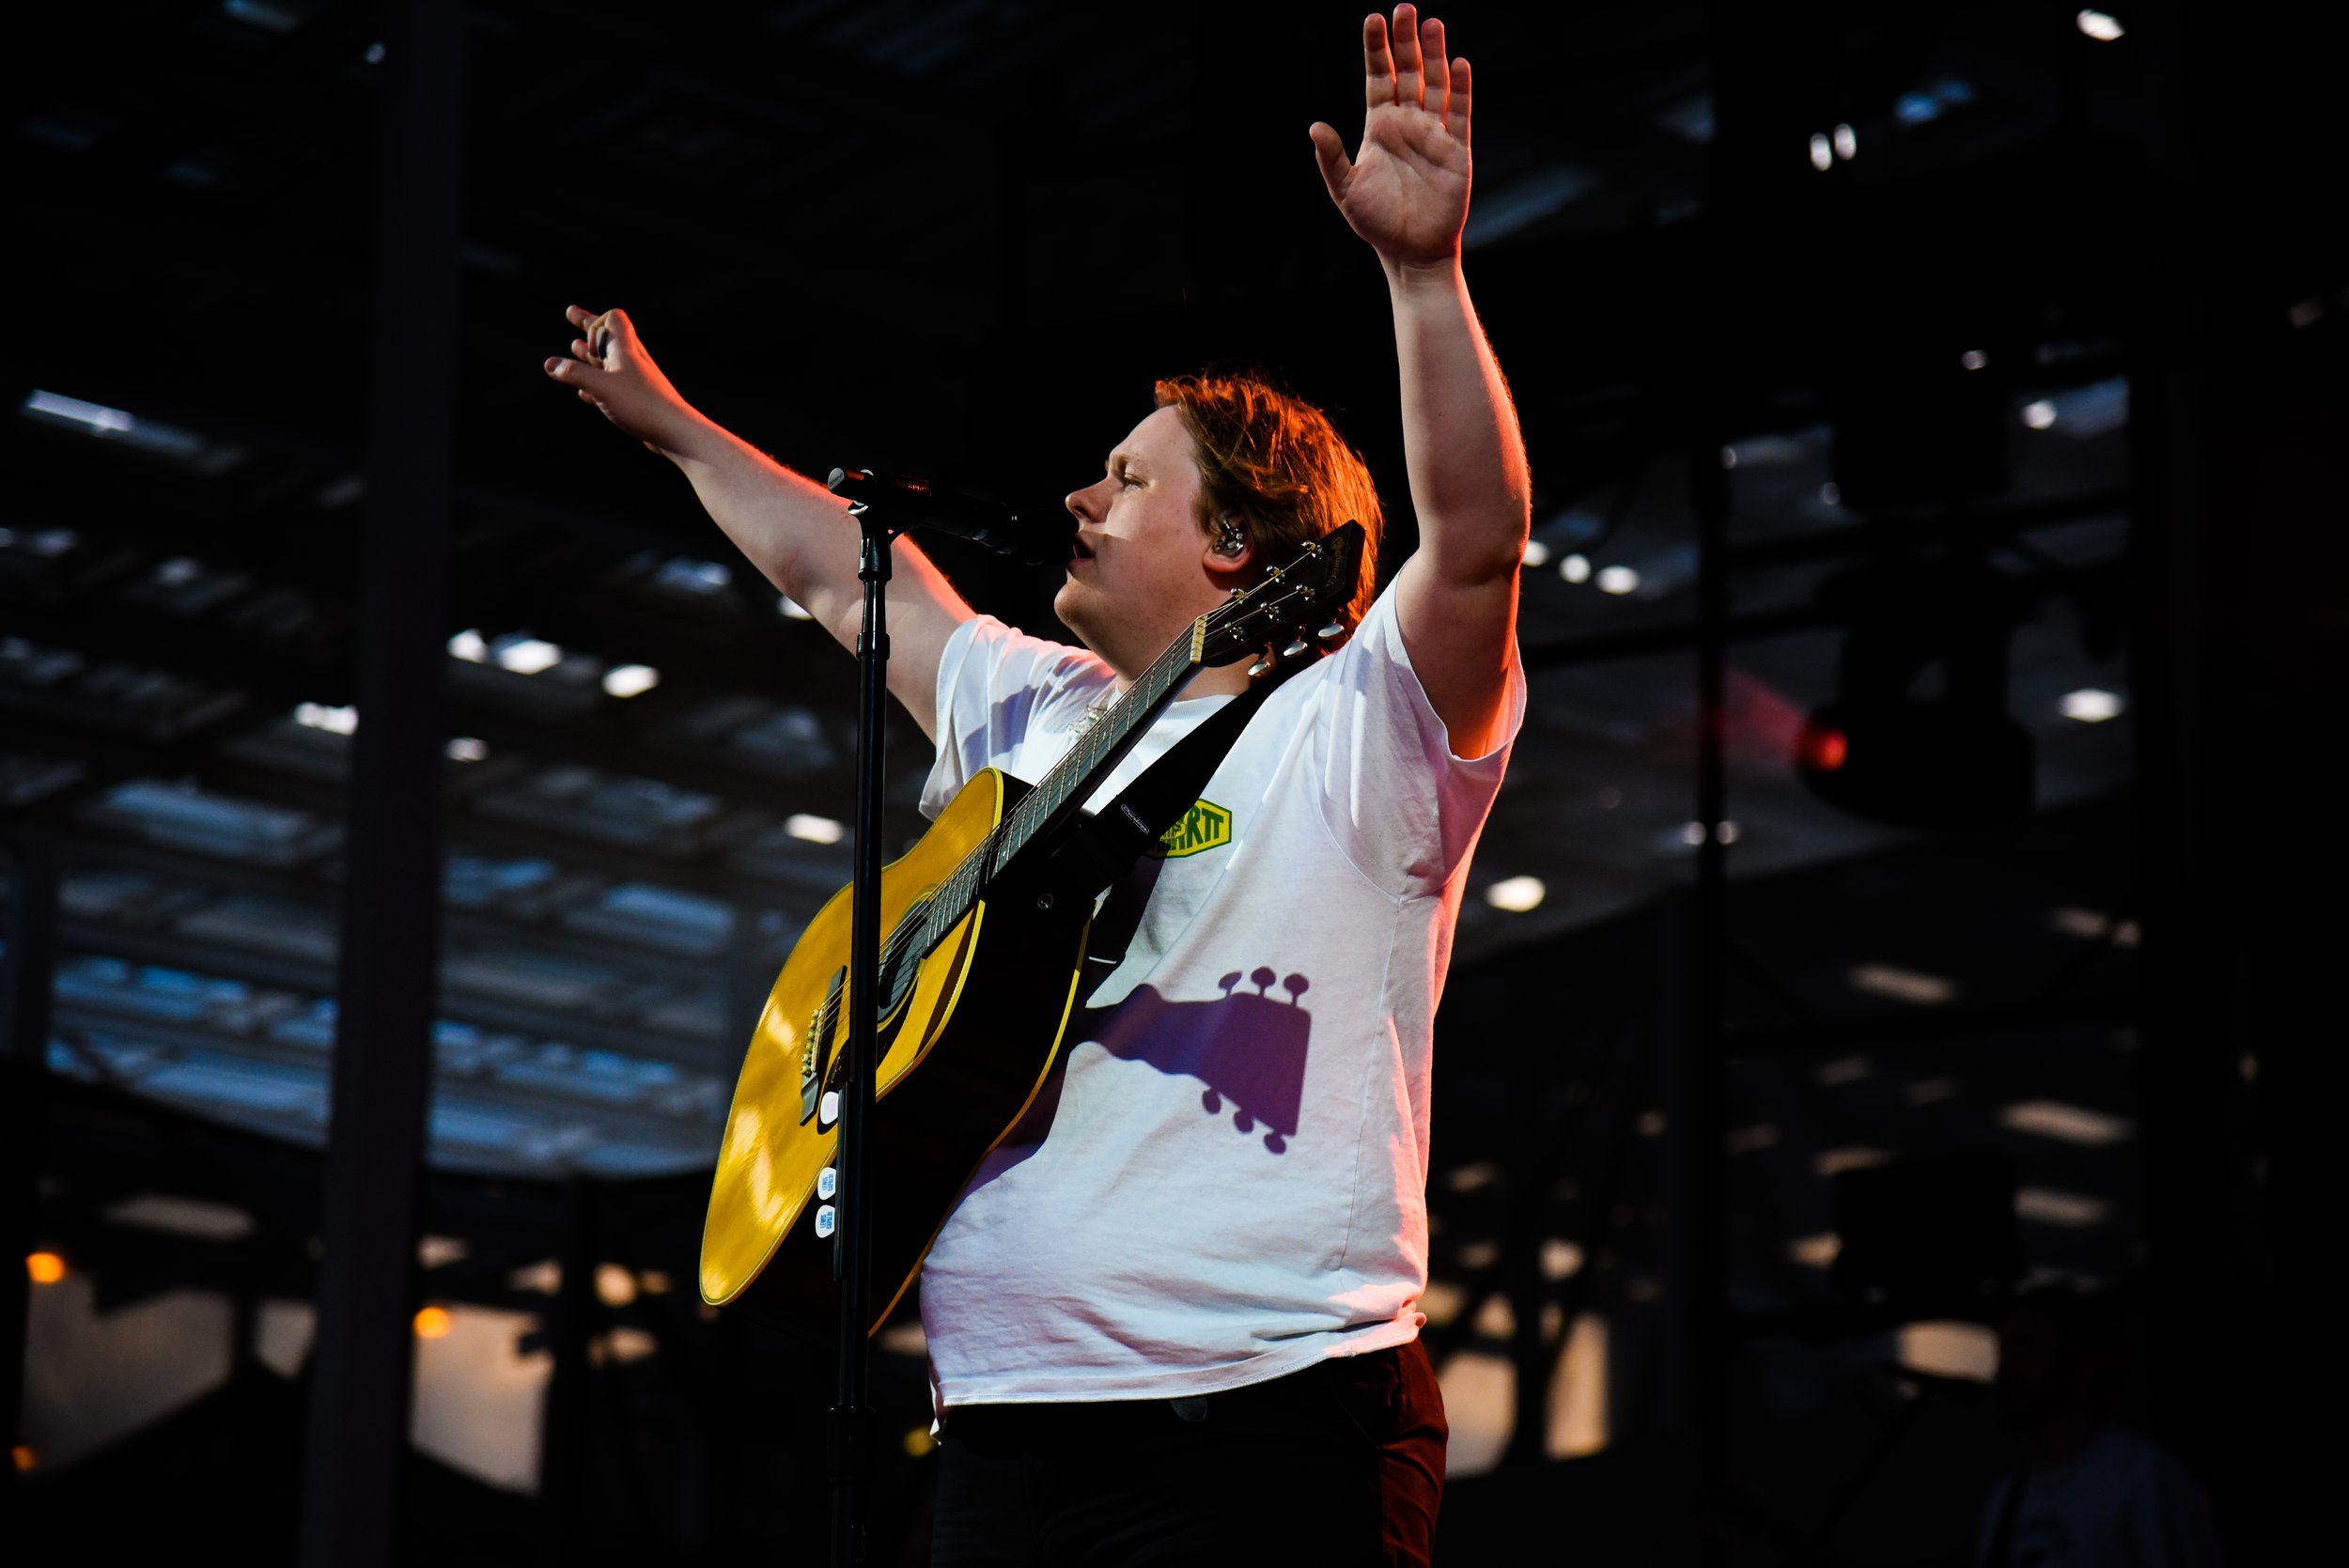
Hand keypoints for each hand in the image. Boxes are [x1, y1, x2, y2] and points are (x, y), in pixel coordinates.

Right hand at [542, 305, 704, 455]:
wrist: (674, 432)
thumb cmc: (640, 404)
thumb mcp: (601, 386)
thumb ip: (575, 373)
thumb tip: (550, 364)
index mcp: (626, 349)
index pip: (613, 318)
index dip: (595, 325)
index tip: (588, 347)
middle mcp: (631, 360)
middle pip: (607, 336)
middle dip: (586, 326)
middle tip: (570, 312)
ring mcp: (635, 380)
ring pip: (608, 362)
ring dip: (589, 356)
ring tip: (574, 348)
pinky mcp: (636, 400)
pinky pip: (612, 387)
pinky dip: (597, 385)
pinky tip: (584, 393)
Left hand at [1309, 6, 1471, 273]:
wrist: (1410, 251)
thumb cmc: (1375, 222)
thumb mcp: (1346, 189)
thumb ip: (1332, 158)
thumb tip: (1315, 126)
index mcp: (1379, 127)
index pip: (1377, 78)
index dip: (1376, 50)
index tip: (1373, 19)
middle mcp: (1407, 123)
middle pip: (1407, 72)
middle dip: (1405, 42)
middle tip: (1404, 8)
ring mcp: (1433, 133)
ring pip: (1436, 84)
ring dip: (1435, 55)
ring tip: (1432, 24)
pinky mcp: (1455, 149)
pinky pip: (1460, 112)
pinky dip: (1461, 88)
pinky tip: (1459, 63)